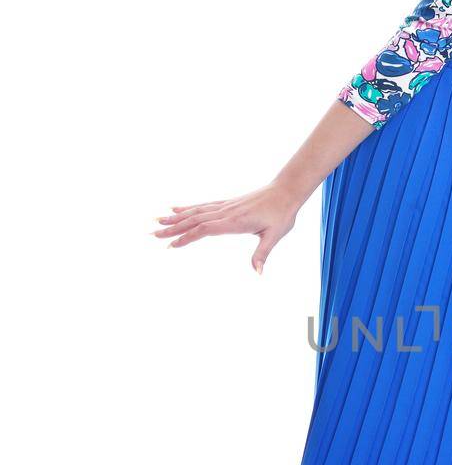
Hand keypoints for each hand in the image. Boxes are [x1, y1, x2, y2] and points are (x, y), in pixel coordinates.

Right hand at [152, 178, 299, 272]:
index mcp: (234, 221)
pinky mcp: (226, 204)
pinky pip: (203, 206)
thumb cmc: (281, 214)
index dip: (187, 237)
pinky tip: (176, 209)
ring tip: (157, 222)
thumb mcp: (275, 235)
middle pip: (194, 220)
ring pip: (195, 212)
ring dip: (175, 218)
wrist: (286, 191)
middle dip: (173, 228)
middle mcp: (226, 212)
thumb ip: (263, 253)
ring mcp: (224, 206)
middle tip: (153, 234)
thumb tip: (257, 272)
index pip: (205, 229)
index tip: (172, 245)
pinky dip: (187, 208)